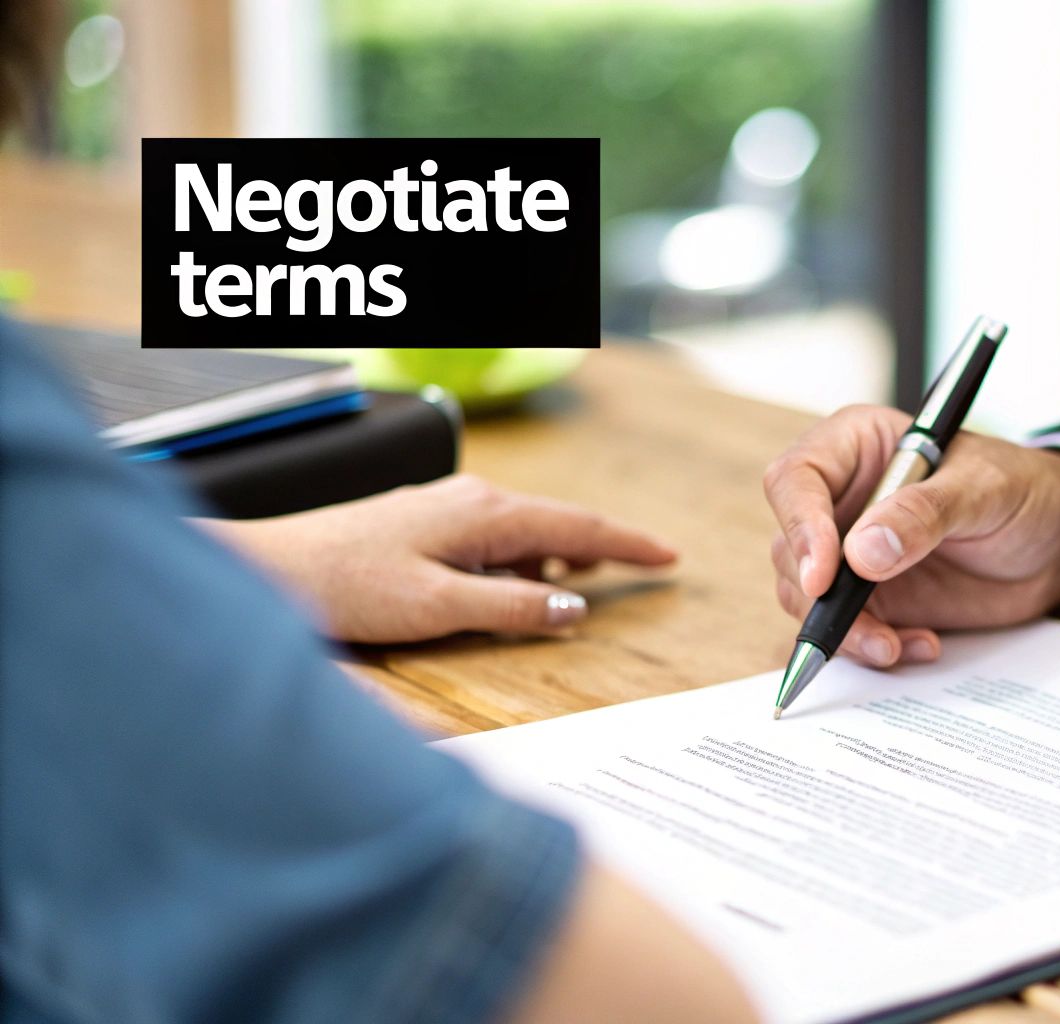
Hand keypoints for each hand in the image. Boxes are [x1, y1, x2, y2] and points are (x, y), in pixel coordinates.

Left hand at [202, 475, 675, 642]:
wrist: (269, 567)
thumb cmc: (347, 587)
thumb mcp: (439, 608)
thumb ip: (511, 609)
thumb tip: (572, 611)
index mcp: (485, 514)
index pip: (577, 525)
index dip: (628, 543)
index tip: (670, 556)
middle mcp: (471, 500)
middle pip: (557, 521)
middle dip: (604, 545)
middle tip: (646, 566)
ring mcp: (446, 510)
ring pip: (525, 530)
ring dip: (562, 553)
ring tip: (594, 578)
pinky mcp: (424, 525)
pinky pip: (495, 538)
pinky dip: (524, 558)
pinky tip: (522, 582)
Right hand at [763, 405, 1059, 667]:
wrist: (1059, 542)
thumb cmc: (1025, 490)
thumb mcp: (984, 490)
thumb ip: (925, 514)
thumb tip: (863, 552)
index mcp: (857, 446)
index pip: (797, 479)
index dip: (801, 526)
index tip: (825, 575)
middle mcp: (842, 499)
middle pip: (792, 548)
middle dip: (820, 598)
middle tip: (867, 630)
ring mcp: (851, 553)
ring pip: (806, 598)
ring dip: (846, 632)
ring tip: (898, 645)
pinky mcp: (871, 599)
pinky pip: (845, 631)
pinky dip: (872, 648)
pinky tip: (920, 645)